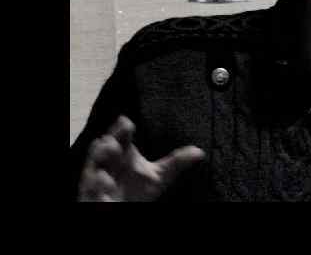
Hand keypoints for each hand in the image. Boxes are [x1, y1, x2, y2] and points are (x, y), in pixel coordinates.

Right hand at [77, 115, 204, 201]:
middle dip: (108, 142)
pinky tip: (105, 180)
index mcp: (123, 152)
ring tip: (109, 152)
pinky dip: (96, 184)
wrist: (123, 208)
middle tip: (115, 140)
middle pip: (103, 148)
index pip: (120, 136)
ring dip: (99, 158)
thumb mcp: (159, 176)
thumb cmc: (138, 189)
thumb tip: (199, 152)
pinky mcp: (92, 195)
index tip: (126, 122)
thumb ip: (176, 163)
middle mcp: (107, 163)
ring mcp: (97, 179)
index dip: (121, 129)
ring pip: (92, 165)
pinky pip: (90, 189)